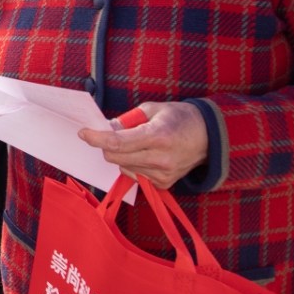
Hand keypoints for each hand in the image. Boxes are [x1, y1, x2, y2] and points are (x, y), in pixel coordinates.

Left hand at [78, 101, 209, 189]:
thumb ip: (126, 120)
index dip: (97, 138)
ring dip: (121, 155)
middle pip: (115, 157)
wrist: (209, 136)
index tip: (84, 133)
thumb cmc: (178, 118)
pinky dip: (131, 164)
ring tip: (137, 143)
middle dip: (106, 145)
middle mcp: (161, 158)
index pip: (118, 142)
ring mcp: (163, 174)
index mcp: (157, 135)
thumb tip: (105, 129)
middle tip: (109, 134)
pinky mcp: (164, 184)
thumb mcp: (151, 109)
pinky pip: (133, 175)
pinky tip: (145, 155)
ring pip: (122, 166)